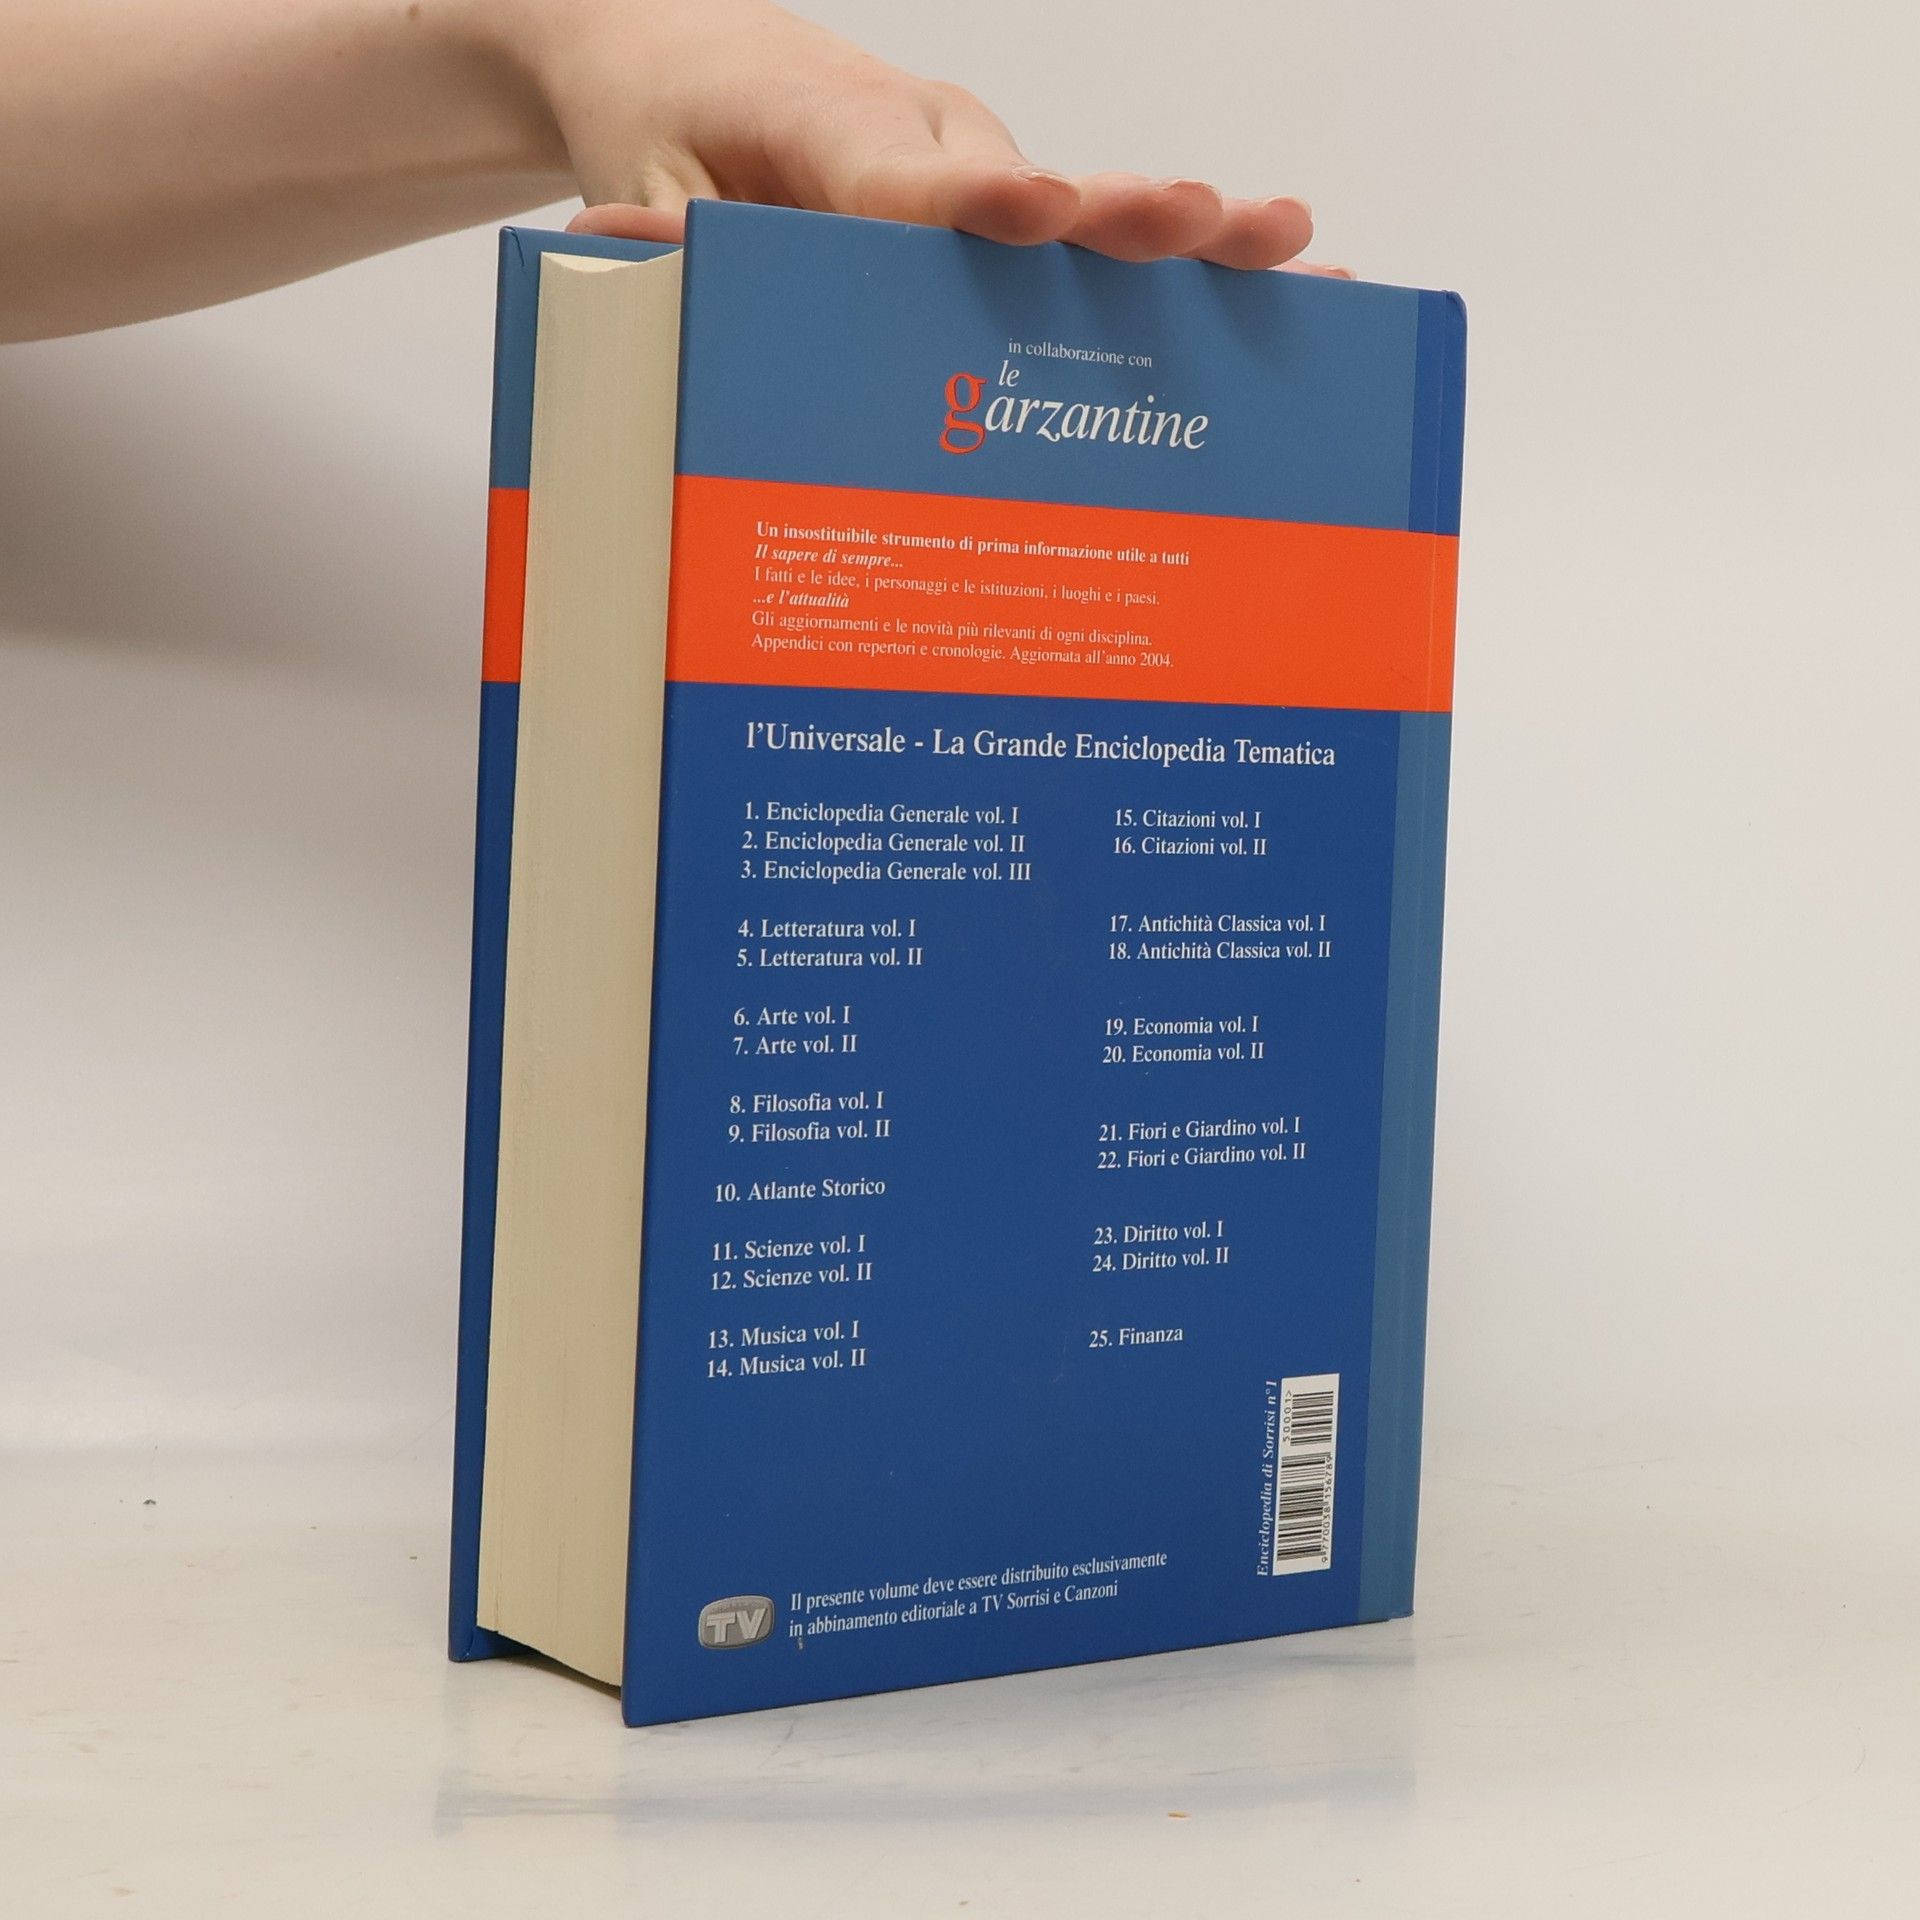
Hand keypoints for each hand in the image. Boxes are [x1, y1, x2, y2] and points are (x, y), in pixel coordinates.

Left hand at [497, 0, 1343, 272]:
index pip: (910, 181)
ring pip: (1081, 215)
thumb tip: (659, 290)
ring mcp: (978, 166)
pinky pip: (1084, 234)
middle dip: (1122, 214)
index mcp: (833, 130)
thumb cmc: (662, 112)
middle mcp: (929, 138)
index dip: (979, 205)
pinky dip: (1174, 259)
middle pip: (1035, 192)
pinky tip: (1278, 269)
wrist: (682, 48)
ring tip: (1292, 247)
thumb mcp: (636, 180)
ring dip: (1184, 240)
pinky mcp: (997, 197)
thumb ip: (663, 242)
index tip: (1043, 211)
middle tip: (1204, 219)